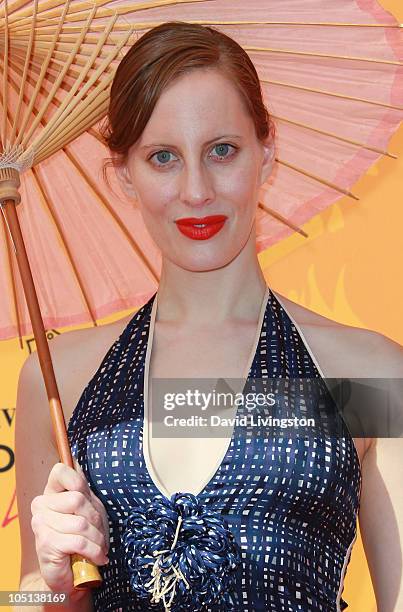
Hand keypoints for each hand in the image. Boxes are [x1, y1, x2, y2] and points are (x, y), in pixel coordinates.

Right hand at [31, 459, 109, 592]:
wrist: (70, 575)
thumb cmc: (81, 539)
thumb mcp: (89, 510)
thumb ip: (83, 489)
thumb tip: (76, 460)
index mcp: (51, 493)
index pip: (60, 471)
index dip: (77, 480)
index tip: (86, 494)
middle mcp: (41, 505)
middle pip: (78, 499)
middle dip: (96, 518)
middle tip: (99, 533)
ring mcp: (41, 523)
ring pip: (81, 522)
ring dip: (98, 538)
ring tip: (99, 547)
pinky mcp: (46, 542)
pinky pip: (79, 541)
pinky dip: (94, 551)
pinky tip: (98, 556)